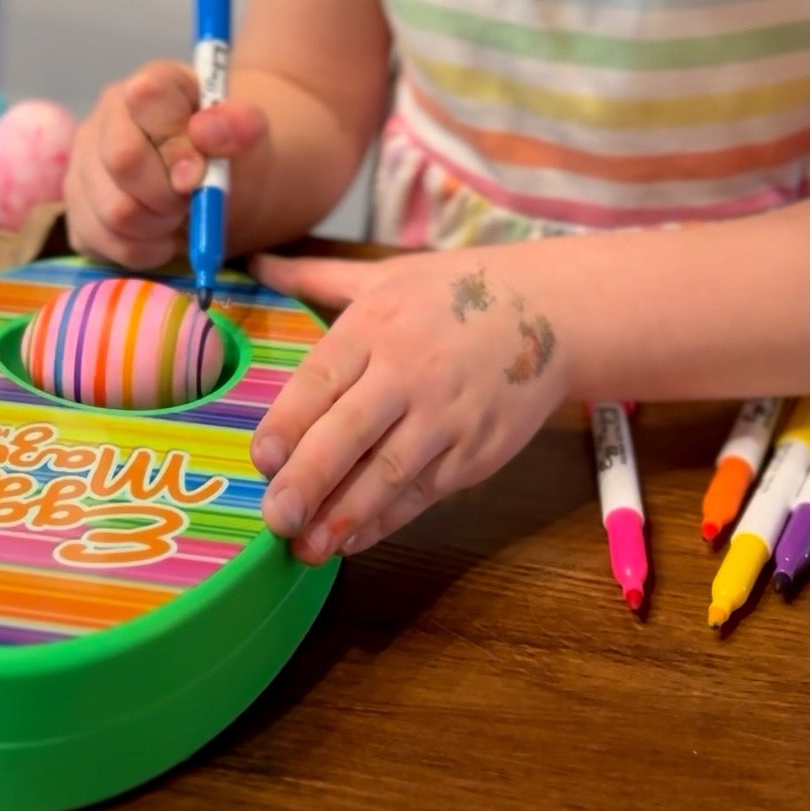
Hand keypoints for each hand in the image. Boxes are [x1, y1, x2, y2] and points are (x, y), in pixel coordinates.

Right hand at [64, 60, 266, 268]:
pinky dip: (141, 249)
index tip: (199, 172)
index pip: (147, 96)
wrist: (213, 187)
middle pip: (123, 159)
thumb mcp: (249, 136)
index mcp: (154, 84)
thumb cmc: (227, 155)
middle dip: (168, 193)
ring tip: (178, 215)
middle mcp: (107, 115)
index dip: (176, 142)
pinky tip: (159, 234)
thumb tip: (205, 130)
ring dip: (158, 225)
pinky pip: (101, 241)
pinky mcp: (76, 207)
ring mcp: (84, 161)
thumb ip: (239, 125)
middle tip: (190, 200)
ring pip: (113, 209)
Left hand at [249, 248, 570, 562]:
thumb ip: (317, 276)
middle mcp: (408, 372)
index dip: (287, 422)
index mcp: (376, 325)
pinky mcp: (476, 451)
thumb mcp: (385, 275)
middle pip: (349, 432)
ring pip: (387, 474)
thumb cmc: (454, 292)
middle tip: (274, 517)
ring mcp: (446, 416)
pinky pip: (423, 493)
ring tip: (305, 548)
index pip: (321, 379)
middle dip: (308, 479)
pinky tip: (352, 539)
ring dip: (344, 514)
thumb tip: (259, 261)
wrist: (549, 311)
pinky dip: (386, 519)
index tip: (260, 458)